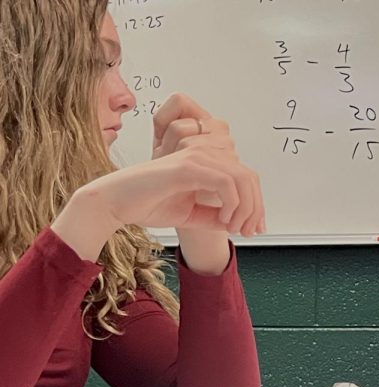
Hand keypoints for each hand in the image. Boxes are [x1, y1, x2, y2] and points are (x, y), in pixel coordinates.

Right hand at [54, 146, 264, 263]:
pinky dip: (232, 204)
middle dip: (256, 208)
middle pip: (250, 177)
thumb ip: (214, 216)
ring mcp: (197, 157)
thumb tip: (239, 225)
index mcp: (207, 162)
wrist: (113, 202)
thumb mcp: (190, 214)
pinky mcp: (187, 166)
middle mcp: (205, 154)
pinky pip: (225, 182)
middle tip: (250, 232)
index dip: (256, 204)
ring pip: (242, 179)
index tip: (254, 230)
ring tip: (235, 228)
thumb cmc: (147, 204)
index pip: (247, 177)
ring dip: (246, 208)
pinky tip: (224, 220)